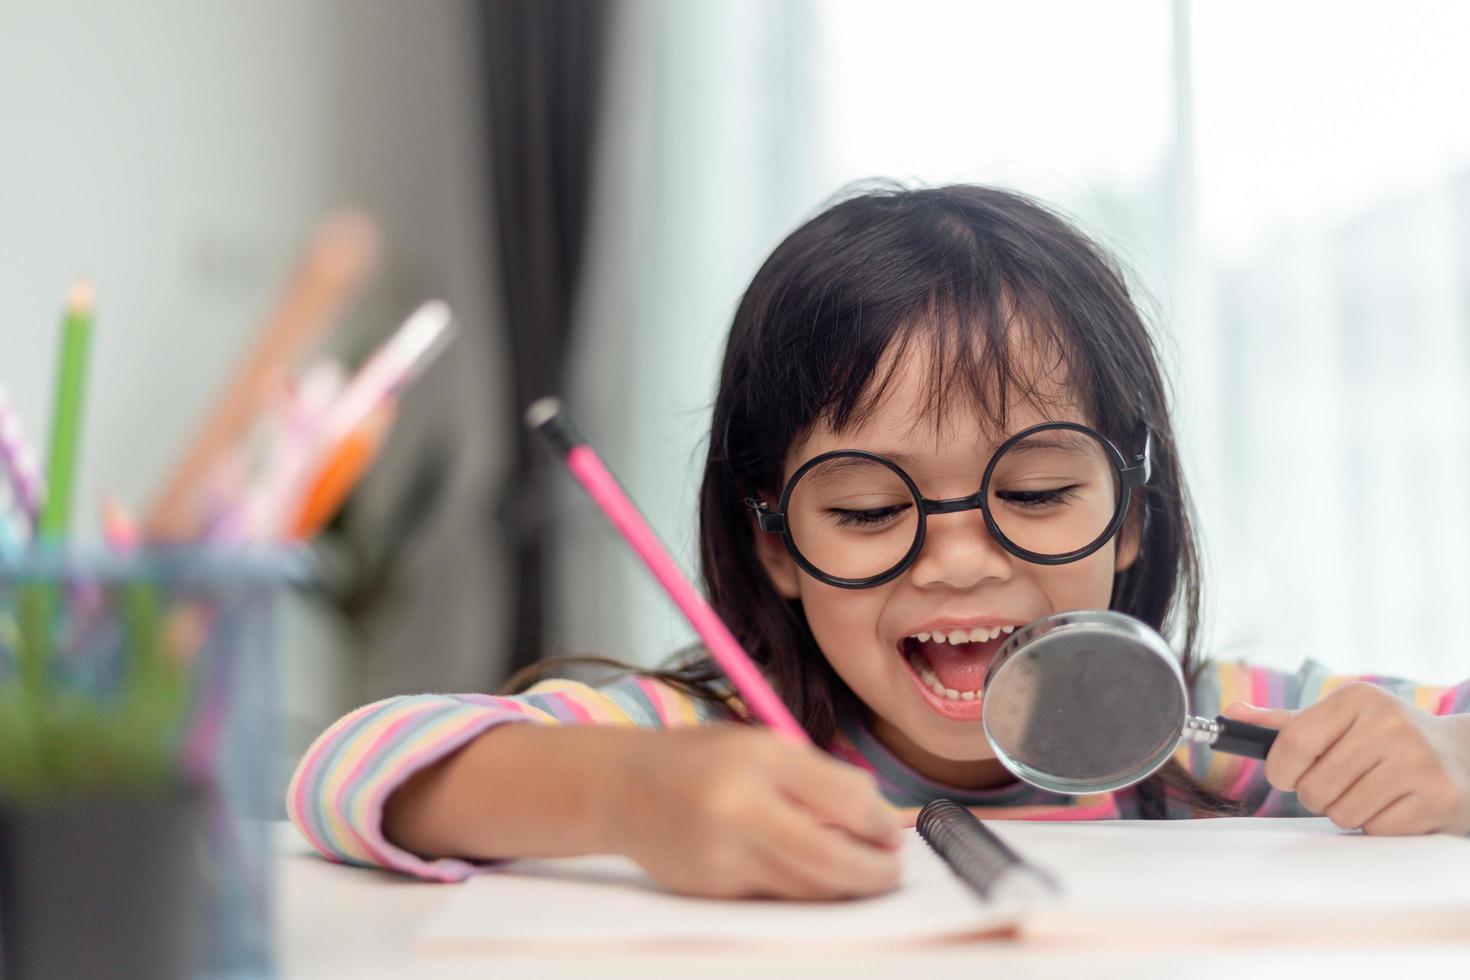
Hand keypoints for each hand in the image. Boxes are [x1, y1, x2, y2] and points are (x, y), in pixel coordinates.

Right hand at [605, 726, 904, 899]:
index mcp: (761, 759)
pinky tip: (816, 879)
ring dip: (847, 888)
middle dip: (875, 872)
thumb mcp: (761, 746)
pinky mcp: (714, 889)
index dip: (882, 824)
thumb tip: (879, 817)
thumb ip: (819, 777)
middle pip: (833, 859)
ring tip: (865, 876)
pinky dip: (805, 891)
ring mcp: (724, 855)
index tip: (893, 832)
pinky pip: (777, 897)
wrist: (621, 789)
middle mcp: (741, 808)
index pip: (846, 799)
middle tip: (892, 870)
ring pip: (809, 888)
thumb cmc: (701, 760)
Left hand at [1225, 683, 1469, 834]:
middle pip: (1313, 787)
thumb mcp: (1341, 720)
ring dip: (1346, 812)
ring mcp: (1416, 761)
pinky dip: (1376, 825)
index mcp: (1358, 699)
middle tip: (1339, 784)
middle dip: (1317, 795)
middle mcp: (1389, 724)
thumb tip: (1230, 714)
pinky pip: (1375, 829)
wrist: (1464, 758)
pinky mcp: (1436, 797)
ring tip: (1370, 791)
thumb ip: (1285, 723)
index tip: (1287, 776)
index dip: (1280, 770)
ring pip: (1341, 812)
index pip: (1291, 743)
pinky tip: (1395, 805)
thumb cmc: (1387, 738)